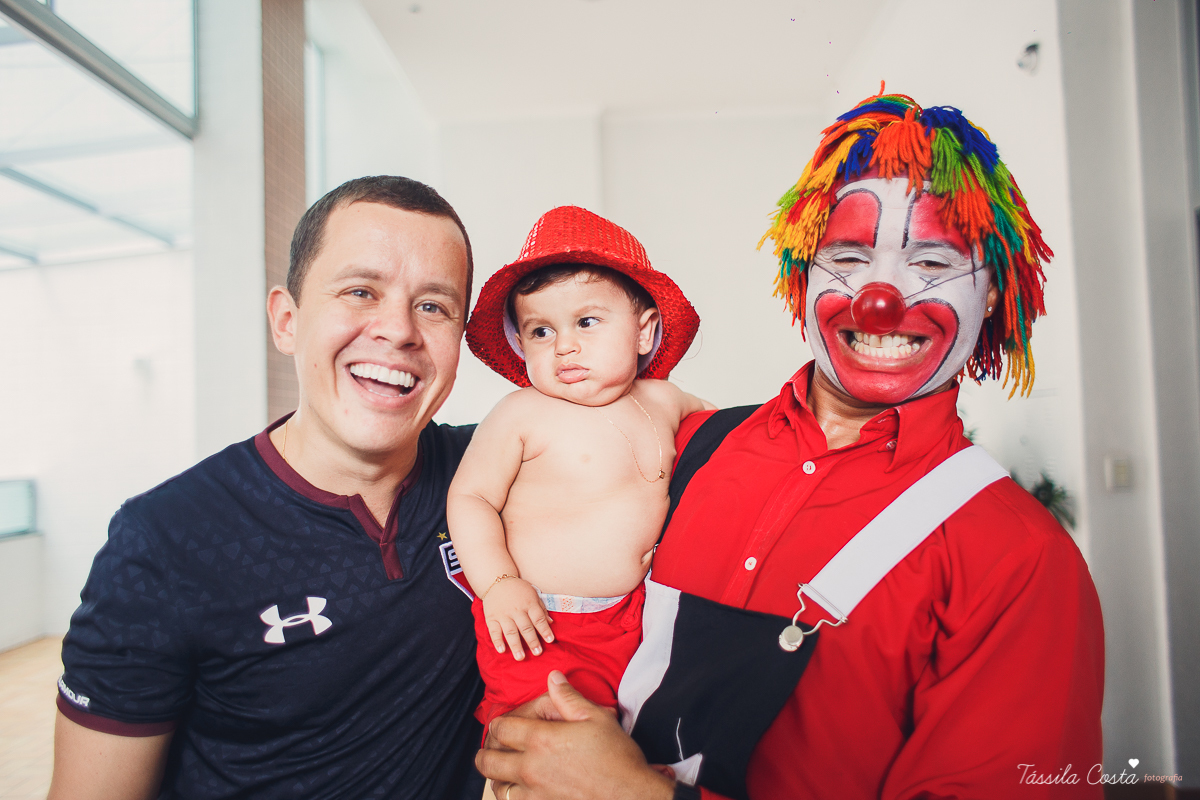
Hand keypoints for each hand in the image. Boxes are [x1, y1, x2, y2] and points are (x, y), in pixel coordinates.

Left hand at [477, 671, 674, 799]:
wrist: (631, 796)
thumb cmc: (616, 757)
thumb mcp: (596, 717)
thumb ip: (568, 697)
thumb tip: (553, 678)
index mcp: (541, 740)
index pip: (501, 729)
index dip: (497, 724)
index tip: (501, 725)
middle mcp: (531, 768)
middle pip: (488, 762)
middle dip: (485, 753)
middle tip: (490, 750)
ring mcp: (535, 794)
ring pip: (498, 788)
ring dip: (497, 778)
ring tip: (503, 772)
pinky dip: (512, 797)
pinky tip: (521, 791)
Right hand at [483, 577, 553, 659]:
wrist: (496, 580)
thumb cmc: (518, 589)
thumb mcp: (533, 594)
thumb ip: (541, 609)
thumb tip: (551, 622)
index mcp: (529, 604)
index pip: (538, 618)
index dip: (545, 630)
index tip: (550, 640)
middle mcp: (516, 610)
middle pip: (526, 627)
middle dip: (532, 641)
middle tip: (537, 652)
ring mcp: (503, 614)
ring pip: (510, 631)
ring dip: (516, 645)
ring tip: (520, 657)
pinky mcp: (491, 618)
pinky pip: (494, 631)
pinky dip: (497, 641)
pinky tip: (502, 650)